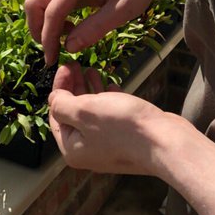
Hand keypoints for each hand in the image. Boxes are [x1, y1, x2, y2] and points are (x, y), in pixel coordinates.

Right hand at [25, 0, 168, 64]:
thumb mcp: (123, 11)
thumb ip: (96, 28)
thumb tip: (68, 47)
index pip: (52, 10)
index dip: (48, 37)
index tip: (52, 59)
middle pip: (35, 1)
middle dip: (37, 28)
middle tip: (52, 50)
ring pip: (40, 1)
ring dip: (44, 24)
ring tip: (64, 40)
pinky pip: (52, 2)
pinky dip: (54, 18)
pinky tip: (71, 29)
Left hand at [47, 62, 175, 174]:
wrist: (161, 141)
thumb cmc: (122, 126)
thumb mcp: (86, 112)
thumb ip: (64, 104)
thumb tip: (53, 99)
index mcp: (72, 148)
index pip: (56, 116)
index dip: (58, 90)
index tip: (64, 67)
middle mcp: (87, 150)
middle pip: (74, 115)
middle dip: (73, 88)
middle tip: (75, 65)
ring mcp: (108, 144)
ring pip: (93, 113)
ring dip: (89, 90)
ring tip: (91, 69)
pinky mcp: (126, 137)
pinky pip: (110, 115)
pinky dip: (107, 98)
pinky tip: (110, 85)